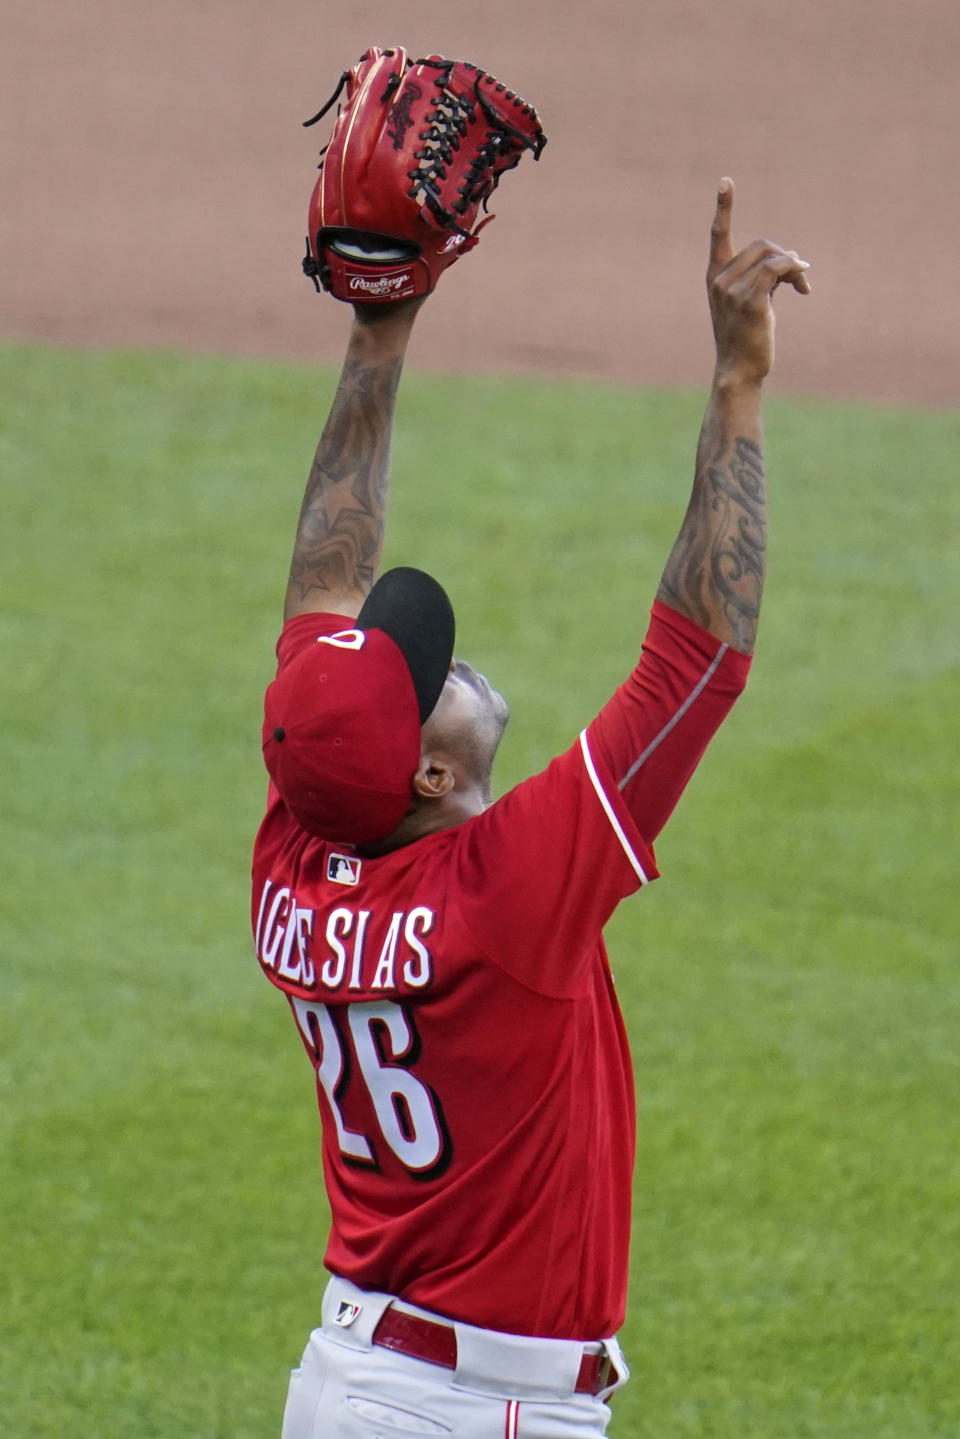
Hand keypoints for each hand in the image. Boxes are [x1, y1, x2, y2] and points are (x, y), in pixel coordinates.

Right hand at [707, 178, 810, 387]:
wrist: (739, 370)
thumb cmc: (746, 337)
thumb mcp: (751, 300)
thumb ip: (764, 276)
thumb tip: (793, 260)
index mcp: (715, 276)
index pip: (719, 235)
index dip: (724, 208)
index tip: (725, 181)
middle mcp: (719, 279)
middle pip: (762, 245)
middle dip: (783, 256)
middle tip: (797, 279)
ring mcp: (732, 290)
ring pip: (773, 257)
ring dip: (793, 267)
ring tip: (800, 286)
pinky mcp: (750, 301)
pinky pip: (777, 269)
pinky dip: (794, 272)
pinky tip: (803, 286)